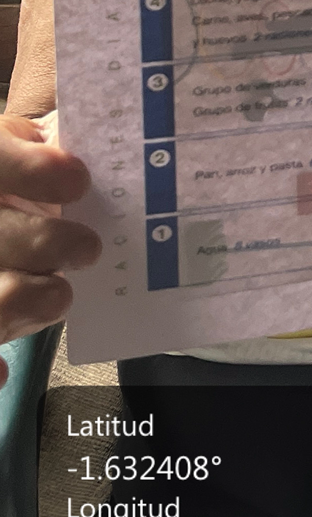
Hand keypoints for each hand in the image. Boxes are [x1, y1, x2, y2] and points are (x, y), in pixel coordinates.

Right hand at [0, 113, 100, 384]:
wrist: (1, 223)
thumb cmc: (16, 178)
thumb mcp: (24, 145)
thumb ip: (48, 143)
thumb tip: (96, 145)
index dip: (31, 171)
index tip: (78, 180)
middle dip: (45, 243)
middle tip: (88, 248)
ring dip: (26, 301)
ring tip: (59, 295)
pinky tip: (1, 373)